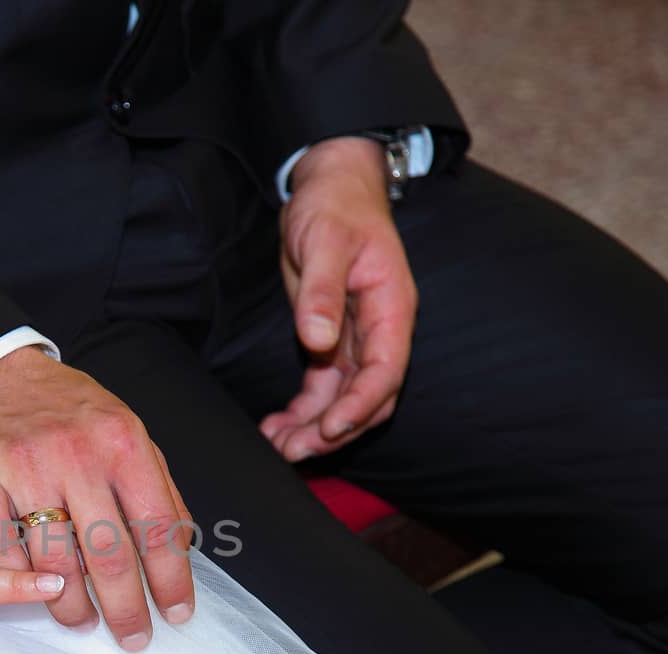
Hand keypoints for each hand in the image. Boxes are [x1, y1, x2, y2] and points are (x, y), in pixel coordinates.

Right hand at [0, 349, 193, 651]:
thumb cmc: (67, 412)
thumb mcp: (125, 432)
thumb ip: (156, 487)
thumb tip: (182, 551)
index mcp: (123, 442)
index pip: (157, 527)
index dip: (171, 581)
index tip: (176, 614)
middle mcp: (75, 452)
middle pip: (109, 554)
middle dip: (126, 609)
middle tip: (133, 637)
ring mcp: (22, 464)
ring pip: (53, 562)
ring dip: (71, 606)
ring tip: (83, 621)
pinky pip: (0, 550)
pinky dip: (19, 581)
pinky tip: (35, 593)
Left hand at [260, 136, 416, 461]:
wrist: (329, 188)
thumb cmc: (333, 207)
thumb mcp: (324, 241)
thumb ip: (321, 292)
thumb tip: (317, 341)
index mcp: (391, 307)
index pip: (386, 370)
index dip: (361, 405)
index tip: (331, 429)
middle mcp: (379, 331)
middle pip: (367, 397)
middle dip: (333, 429)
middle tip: (294, 451)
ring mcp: (356, 340)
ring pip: (342, 400)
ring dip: (314, 428)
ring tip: (277, 447)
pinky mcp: (331, 341)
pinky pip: (322, 389)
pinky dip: (302, 412)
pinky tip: (276, 428)